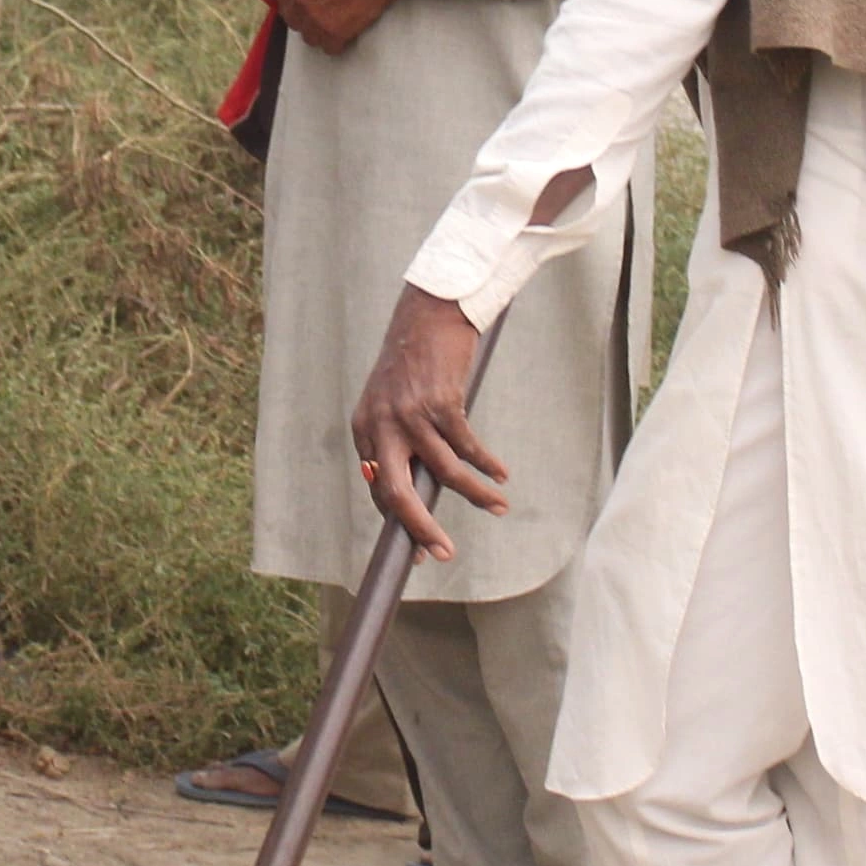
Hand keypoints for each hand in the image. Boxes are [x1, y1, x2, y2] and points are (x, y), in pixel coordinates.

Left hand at [278, 0, 409, 53]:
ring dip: (318, 31)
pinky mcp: (336, 33)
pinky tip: (345, 33)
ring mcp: (316, 19)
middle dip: (304, 16)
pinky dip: (336, 43)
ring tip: (333, 24)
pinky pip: (328, 47)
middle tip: (323, 11)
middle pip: (293, 19)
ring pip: (309, 36)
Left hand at [349, 285, 506, 560]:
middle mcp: (381, 426)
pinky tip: (500, 473)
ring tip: (498, 505)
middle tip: (443, 553)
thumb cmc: (415, 362)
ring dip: (475, 494)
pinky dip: (487, 464)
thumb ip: (401, 443)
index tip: (421, 549)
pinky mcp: (441, 402)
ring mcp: (410, 414)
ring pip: (445, 473)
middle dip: (421, 529)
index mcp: (365, 430)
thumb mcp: (393, 403)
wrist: (429, 312)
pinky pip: (467, 447)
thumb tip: (423, 490)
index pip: (379, 489)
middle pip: (397, 494)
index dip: (400, 523)